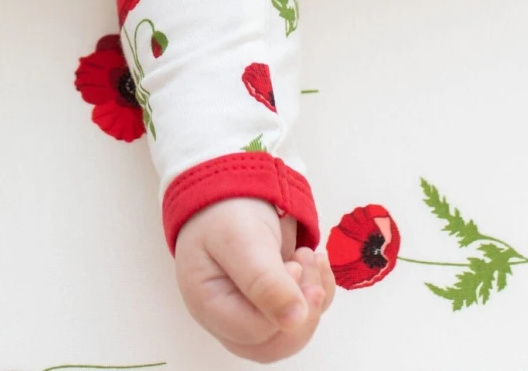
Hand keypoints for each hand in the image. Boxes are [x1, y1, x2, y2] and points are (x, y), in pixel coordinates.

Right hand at [174, 198, 336, 361]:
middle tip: (307, 260)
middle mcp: (228, 318)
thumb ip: (264, 280)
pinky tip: (316, 262)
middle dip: (304, 307)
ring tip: (311, 255)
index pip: (255, 331)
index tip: (294, 263)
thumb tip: (295, 321)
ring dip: (313, 297)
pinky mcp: (270, 304)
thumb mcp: (239, 238)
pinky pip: (301, 316)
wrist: (230, 184)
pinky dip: (318, 291)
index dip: (283, 305)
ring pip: (291, 333)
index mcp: (209, 304)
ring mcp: (250, 313)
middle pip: (274, 342)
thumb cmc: (224, 211)